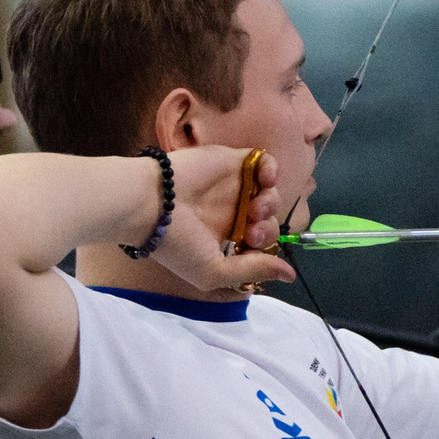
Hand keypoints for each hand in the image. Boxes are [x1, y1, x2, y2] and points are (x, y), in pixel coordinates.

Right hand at [149, 146, 292, 290]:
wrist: (150, 205)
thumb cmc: (177, 243)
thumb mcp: (214, 271)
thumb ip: (253, 271)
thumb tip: (288, 275)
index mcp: (224, 236)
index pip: (259, 241)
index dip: (264, 246)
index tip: (251, 248)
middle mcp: (230, 211)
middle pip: (268, 220)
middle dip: (267, 229)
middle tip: (252, 231)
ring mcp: (233, 186)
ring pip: (269, 194)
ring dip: (270, 205)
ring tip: (253, 209)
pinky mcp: (232, 162)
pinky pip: (265, 162)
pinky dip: (271, 170)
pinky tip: (264, 181)